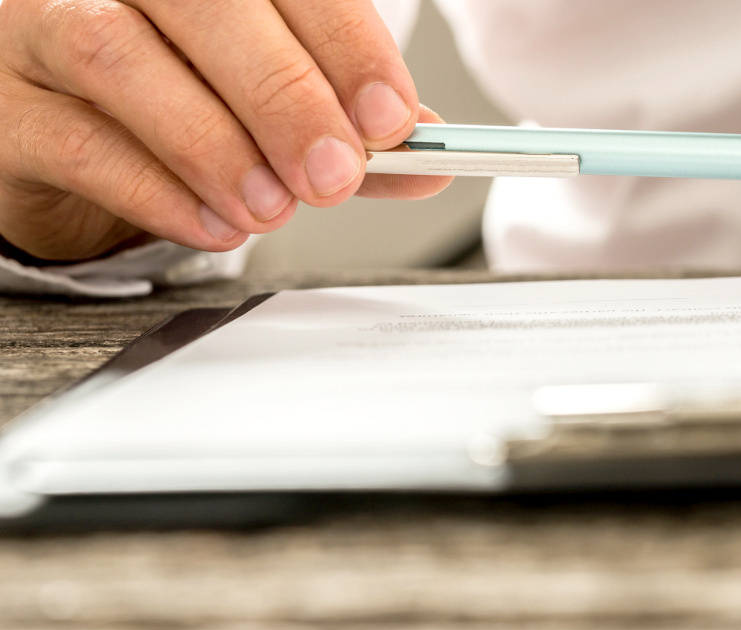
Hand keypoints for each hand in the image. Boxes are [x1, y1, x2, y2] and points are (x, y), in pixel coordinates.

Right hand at [0, 0, 451, 262]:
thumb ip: (344, 119)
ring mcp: (35, 23)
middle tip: (335, 174)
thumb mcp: (268, 93)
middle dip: (284, 96)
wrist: (59, 119)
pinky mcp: (5, 104)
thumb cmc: (175, 88)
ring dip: (215, 146)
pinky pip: (77, 140)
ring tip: (273, 209)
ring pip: (118, 59)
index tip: (391, 117)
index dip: (343, 43)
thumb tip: (426, 156)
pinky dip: (158, 191)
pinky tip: (214, 223)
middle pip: (202, 2)